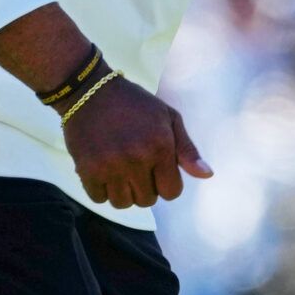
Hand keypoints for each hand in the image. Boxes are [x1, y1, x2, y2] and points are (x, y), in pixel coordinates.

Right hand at [59, 78, 211, 208]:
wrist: (89, 91)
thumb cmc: (134, 103)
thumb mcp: (168, 117)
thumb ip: (187, 149)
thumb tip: (207, 175)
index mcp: (160, 146)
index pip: (171, 192)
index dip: (167, 183)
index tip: (157, 170)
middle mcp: (136, 159)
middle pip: (147, 201)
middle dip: (145, 187)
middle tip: (137, 167)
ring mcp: (110, 166)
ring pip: (122, 203)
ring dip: (123, 192)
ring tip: (120, 171)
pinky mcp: (86, 170)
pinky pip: (99, 199)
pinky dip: (102, 190)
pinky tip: (103, 171)